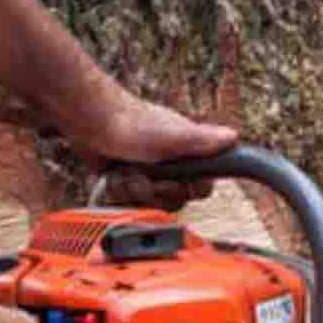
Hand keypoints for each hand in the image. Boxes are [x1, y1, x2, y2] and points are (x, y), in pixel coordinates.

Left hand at [70, 87, 238, 209]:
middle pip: (172, 200)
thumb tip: (234, 138)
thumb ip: (202, 140)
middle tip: (143, 172)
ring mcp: (146, 171)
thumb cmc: (130, 122)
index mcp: (186, 153)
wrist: (89, 121)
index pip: (202, 187)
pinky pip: (127, 199)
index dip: (188, 189)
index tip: (176, 181)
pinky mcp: (125, 177)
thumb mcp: (172, 135)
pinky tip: (113, 174)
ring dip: (133, 188)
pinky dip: (117, 189)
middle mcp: (168, 163)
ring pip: (147, 202)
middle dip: (153, 191)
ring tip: (125, 170)